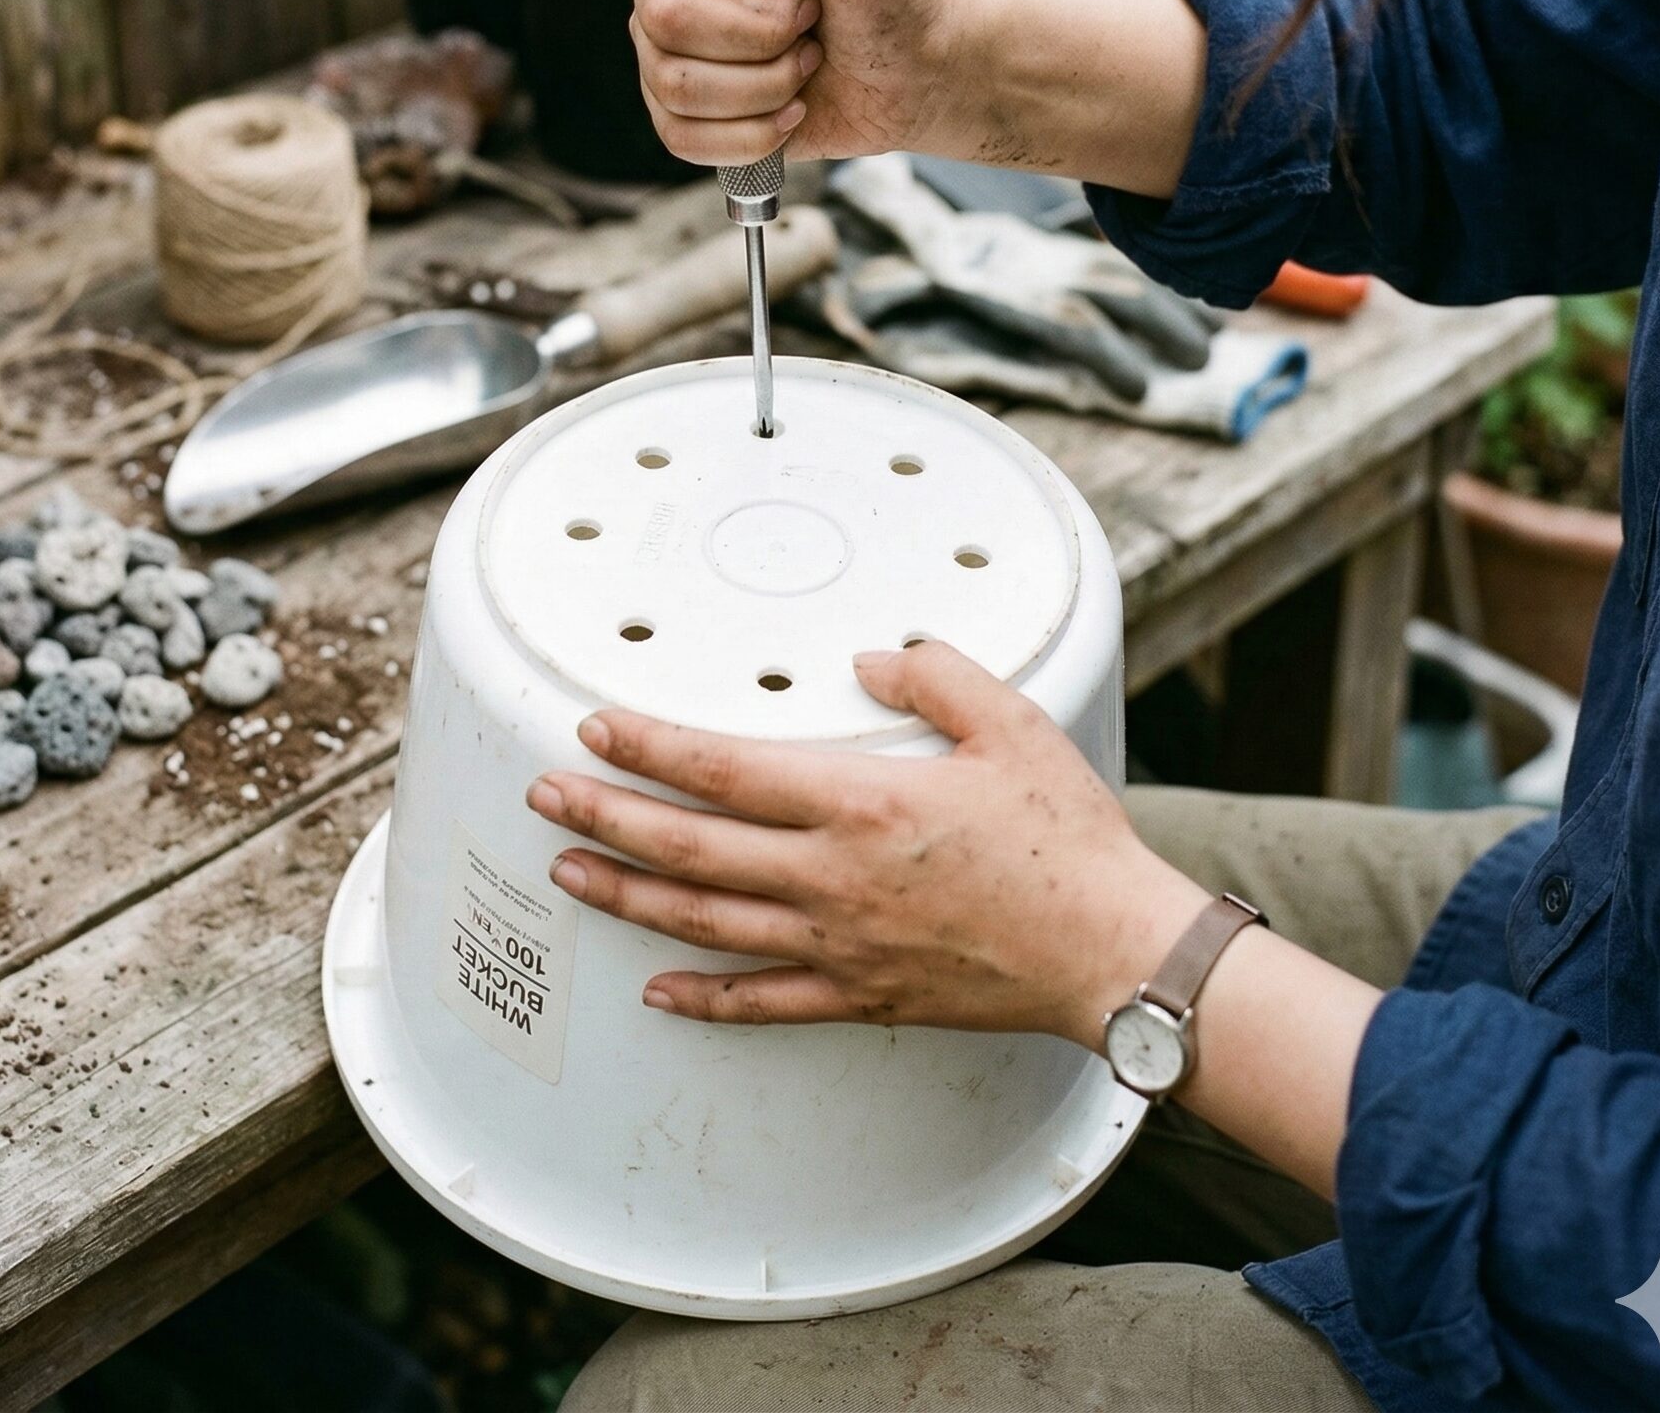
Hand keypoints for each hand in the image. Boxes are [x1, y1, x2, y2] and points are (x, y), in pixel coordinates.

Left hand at [524, 641, 1205, 1043]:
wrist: (1112, 949)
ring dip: (626, 898)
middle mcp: (831, 877)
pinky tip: (659, 992)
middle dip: (606, 816)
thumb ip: (935, 675)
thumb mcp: (1010, 724)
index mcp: (860, 802)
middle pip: (688, 849)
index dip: (648, 746)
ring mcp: (839, 944)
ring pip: (705, 925)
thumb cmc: (1067, 838)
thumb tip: (873, 655)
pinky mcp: (863, 995)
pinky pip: (764, 1004)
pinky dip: (703, 999)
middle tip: (547, 795)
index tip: (597, 727)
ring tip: (569, 874)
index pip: (723, 770)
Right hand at [628, 0, 955, 166]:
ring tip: (806, 57)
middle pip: (662, 16)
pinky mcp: (685, 117)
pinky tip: (791, 106)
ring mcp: (667, 52)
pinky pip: (682, 138)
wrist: (919, 58)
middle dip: (763, 25)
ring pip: (676, 83)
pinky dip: (755, 131)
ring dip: (767, 79)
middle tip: (811, 12)